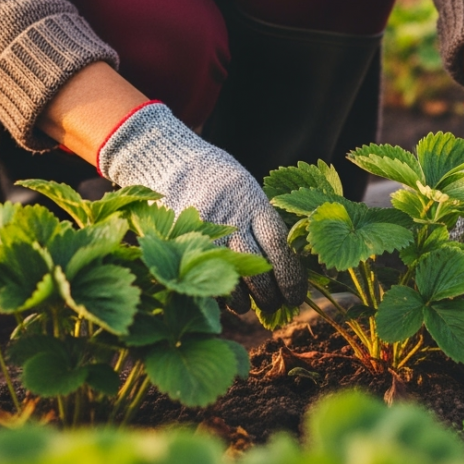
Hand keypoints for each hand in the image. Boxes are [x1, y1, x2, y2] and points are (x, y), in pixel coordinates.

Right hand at [96, 102, 305, 313]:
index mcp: (252, 201)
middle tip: (275, 305)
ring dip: (243, 300)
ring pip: (228, 276)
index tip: (296, 296)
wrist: (166, 158)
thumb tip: (288, 263)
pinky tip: (223, 295)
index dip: (290, 275)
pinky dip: (215, 291)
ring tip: (250, 305)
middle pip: (255, 266)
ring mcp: (201, 228)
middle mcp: (228, 216)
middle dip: (269, 294)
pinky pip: (200, 275)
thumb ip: (263, 221)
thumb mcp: (246, 189)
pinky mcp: (178, 239)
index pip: (278, 244)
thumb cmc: (215, 177)